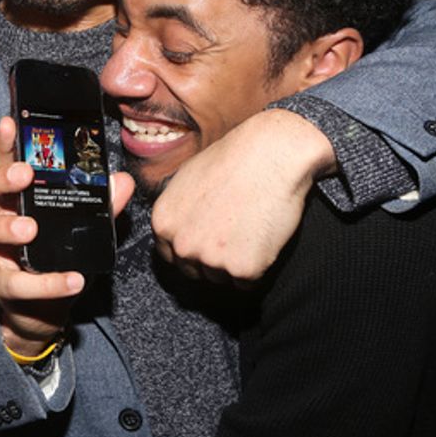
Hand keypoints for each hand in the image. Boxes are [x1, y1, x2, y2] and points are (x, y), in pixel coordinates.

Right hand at [0, 117, 133, 354]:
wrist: (46, 312)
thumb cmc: (56, 257)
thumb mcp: (82, 227)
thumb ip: (100, 204)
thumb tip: (121, 181)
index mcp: (11, 197)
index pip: (0, 162)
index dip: (3, 144)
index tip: (11, 123)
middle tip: (23, 176)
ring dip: (1, 226)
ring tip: (30, 228)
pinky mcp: (0, 286)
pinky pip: (14, 283)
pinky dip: (44, 282)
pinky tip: (71, 280)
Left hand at [151, 108, 334, 281]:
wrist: (272, 154)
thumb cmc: (232, 159)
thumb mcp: (185, 179)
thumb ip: (177, 210)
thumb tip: (178, 226)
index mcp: (163, 223)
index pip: (170, 255)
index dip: (191, 249)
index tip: (208, 239)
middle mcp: (182, 245)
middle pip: (194, 271)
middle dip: (211, 259)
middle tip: (233, 234)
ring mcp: (211, 259)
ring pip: (221, 278)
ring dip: (235, 263)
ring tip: (249, 229)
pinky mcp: (244, 268)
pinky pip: (248, 282)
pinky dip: (257, 267)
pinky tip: (262, 237)